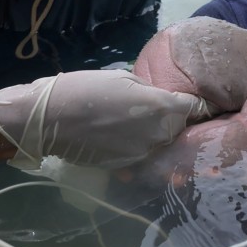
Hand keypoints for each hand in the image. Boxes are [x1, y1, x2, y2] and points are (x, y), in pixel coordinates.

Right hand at [0, 69, 210, 168]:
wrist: (48, 120)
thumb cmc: (85, 89)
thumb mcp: (122, 78)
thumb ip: (150, 91)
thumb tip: (162, 99)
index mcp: (161, 108)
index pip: (195, 108)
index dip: (197, 103)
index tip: (198, 101)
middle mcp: (158, 135)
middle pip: (180, 128)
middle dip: (178, 121)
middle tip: (165, 110)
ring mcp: (142, 154)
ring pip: (162, 144)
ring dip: (157, 136)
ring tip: (139, 123)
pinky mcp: (126, 167)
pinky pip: (142, 155)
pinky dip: (139, 147)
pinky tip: (123, 136)